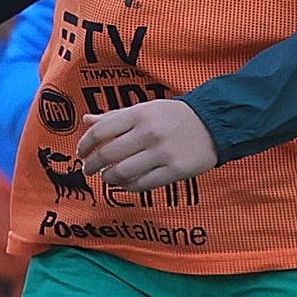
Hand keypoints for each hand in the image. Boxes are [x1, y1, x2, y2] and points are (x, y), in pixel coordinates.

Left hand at [78, 97, 216, 191]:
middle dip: (91, 166)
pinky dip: (128, 187)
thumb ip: (115, 117)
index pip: (99, 132)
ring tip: (106, 177)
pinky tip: (124, 183)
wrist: (214, 123)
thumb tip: (86, 120)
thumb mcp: (144, 109)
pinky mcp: (176, 170)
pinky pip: (143, 184)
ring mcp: (163, 153)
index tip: (81, 153)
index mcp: (138, 114)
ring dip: (108, 178)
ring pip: (122, 173)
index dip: (84, 145)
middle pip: (107, 155)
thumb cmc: (173, 116)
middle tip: (88, 169)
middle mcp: (149, 133)